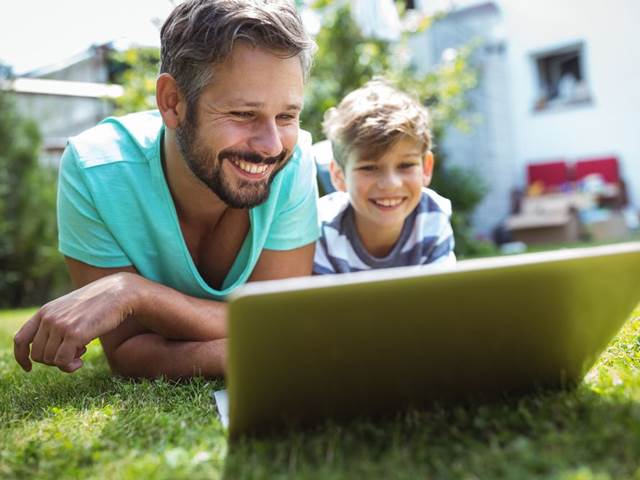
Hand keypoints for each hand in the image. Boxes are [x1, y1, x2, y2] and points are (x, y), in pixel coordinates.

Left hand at [14, 272, 140, 372]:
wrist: (118, 293)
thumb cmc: (99, 304)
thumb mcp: (71, 310)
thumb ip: (58, 325)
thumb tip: (53, 354)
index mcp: (45, 311)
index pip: (21, 339)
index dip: (22, 357)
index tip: (29, 367)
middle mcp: (48, 318)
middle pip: (37, 354)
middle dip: (52, 361)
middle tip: (71, 356)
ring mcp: (60, 326)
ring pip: (49, 360)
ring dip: (65, 363)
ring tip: (81, 352)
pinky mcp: (74, 334)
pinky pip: (62, 361)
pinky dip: (70, 366)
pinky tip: (81, 361)